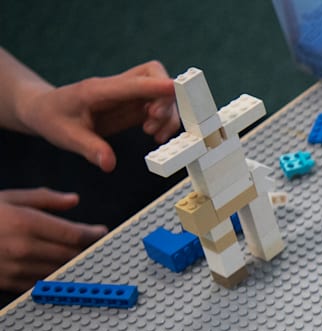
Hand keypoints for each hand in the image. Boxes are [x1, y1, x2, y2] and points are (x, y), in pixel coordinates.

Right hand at [0, 189, 106, 291]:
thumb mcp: (8, 198)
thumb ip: (44, 200)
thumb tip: (72, 200)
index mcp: (25, 223)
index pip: (73, 233)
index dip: (93, 234)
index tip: (101, 232)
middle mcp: (23, 247)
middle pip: (71, 254)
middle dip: (88, 250)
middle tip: (98, 246)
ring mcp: (16, 268)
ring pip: (60, 270)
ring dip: (75, 265)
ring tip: (84, 258)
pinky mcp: (9, 283)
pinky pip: (42, 283)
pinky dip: (55, 276)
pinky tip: (61, 270)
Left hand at [15, 61, 178, 172]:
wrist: (45, 110)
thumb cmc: (52, 118)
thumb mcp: (65, 136)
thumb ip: (89, 148)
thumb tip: (108, 163)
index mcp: (98, 90)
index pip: (133, 82)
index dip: (156, 86)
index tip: (176, 90)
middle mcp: (116, 88)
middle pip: (153, 75)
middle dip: (165, 99)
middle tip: (154, 124)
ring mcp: (126, 95)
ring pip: (160, 91)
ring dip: (166, 114)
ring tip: (154, 136)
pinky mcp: (131, 105)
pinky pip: (157, 106)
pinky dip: (164, 121)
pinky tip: (155, 136)